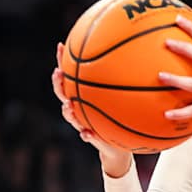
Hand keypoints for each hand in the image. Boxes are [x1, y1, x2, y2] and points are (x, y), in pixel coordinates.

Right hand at [52, 43, 131, 177]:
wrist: (119, 145)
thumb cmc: (120, 116)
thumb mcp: (122, 97)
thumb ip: (123, 78)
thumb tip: (133, 50)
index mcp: (83, 95)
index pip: (70, 75)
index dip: (62, 61)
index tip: (60, 45)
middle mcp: (79, 108)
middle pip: (62, 94)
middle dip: (58, 83)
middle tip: (58, 73)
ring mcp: (83, 123)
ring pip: (70, 116)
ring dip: (67, 110)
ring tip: (68, 104)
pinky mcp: (92, 138)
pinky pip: (87, 137)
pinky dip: (86, 135)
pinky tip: (87, 133)